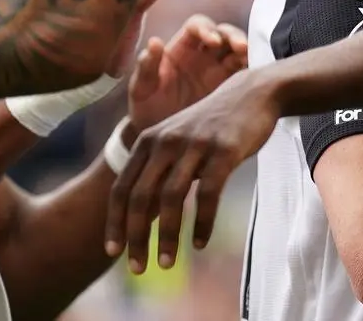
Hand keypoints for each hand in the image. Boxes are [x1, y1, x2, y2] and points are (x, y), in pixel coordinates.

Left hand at [105, 67, 278, 272]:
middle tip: (138, 268)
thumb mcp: (176, 141)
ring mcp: (194, 145)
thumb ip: (157, 172)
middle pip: (141, 196)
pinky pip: (208, 194)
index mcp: (148, 140)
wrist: (250, 94)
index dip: (115, 221)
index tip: (111, 251)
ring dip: (168, 236)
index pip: (122, 187)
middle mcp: (166, 141)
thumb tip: (142, 218)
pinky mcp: (223, 151)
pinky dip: (202, 223)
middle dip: (136, 236)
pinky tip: (200, 243)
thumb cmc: (210, 126)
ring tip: (167, 262)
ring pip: (172, 198)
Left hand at [127, 14, 247, 131]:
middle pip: (223, 33)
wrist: (159, 138)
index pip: (197, 26)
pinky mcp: (230, 87)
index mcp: (181, 47)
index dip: (206, 29)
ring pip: (238, 50)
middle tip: (241, 48)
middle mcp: (203, 54)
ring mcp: (219, 69)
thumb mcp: (141, 88)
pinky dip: (251, 72)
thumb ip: (146, 66)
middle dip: (233, 36)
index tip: (212, 41)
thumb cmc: (147, 107)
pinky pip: (245, 74)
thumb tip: (155, 42)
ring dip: (246, 51)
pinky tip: (253, 79)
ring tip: (249, 60)